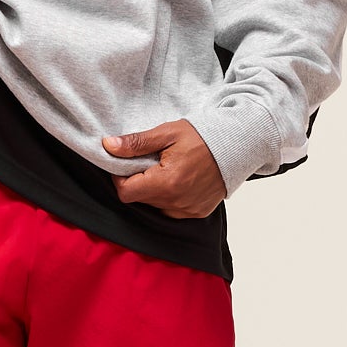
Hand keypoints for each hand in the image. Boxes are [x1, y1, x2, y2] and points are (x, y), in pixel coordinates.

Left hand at [101, 120, 227, 218]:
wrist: (237, 145)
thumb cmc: (203, 136)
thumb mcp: (167, 133)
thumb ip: (136, 143)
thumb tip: (109, 146)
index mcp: (167, 183)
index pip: (125, 192)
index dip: (119, 177)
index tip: (126, 164)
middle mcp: (176, 202)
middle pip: (140, 199)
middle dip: (138, 181)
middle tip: (149, 162)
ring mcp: (187, 210)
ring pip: (154, 206)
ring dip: (153, 190)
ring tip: (166, 169)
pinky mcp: (196, 213)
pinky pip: (171, 210)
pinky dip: (168, 197)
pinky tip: (179, 179)